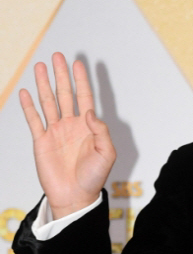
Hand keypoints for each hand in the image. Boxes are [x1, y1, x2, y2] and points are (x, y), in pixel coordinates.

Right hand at [19, 52, 115, 218]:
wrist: (75, 196)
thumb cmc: (93, 178)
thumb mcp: (106, 154)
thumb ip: (100, 131)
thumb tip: (88, 112)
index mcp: (87, 127)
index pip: (84, 98)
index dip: (81, 81)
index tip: (78, 63)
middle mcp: (71, 126)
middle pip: (64, 94)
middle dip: (61, 75)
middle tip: (57, 56)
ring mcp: (55, 132)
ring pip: (48, 102)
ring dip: (44, 84)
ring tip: (40, 66)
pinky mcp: (41, 141)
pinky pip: (34, 120)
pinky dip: (28, 106)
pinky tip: (25, 92)